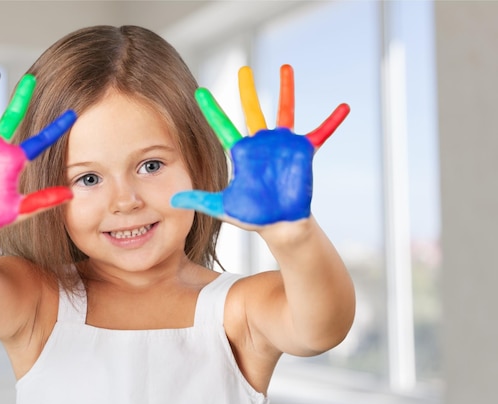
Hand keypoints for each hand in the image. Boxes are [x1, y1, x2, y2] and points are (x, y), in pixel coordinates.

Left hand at [171, 65, 349, 225]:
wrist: (280, 224)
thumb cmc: (253, 215)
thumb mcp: (223, 206)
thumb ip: (199, 200)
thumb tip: (172, 200)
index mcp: (242, 153)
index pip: (222, 126)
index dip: (211, 110)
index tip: (199, 92)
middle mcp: (261, 143)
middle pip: (252, 110)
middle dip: (247, 90)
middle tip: (243, 69)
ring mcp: (283, 145)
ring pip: (284, 111)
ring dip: (286, 90)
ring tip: (286, 67)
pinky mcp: (303, 152)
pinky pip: (320, 132)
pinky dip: (332, 121)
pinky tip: (344, 107)